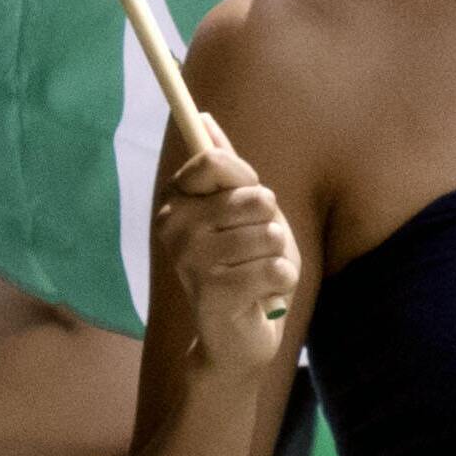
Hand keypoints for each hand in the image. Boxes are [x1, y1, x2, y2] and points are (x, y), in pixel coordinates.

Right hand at [146, 106, 302, 376]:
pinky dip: (282, 282)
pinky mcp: (212, 293)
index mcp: (174, 201)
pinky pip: (276, 269)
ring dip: (279, 257)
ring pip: (270, 235)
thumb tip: (202, 117)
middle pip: (254, 197)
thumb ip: (224, 169)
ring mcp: (189, 261)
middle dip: (272, 225)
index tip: (247, 202)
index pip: (216, 160)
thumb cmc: (243, 267)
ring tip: (259, 273)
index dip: (245, 178)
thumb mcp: (240, 212)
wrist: (236, 338)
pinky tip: (263, 295)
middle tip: (255, 249)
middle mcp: (172, 227)